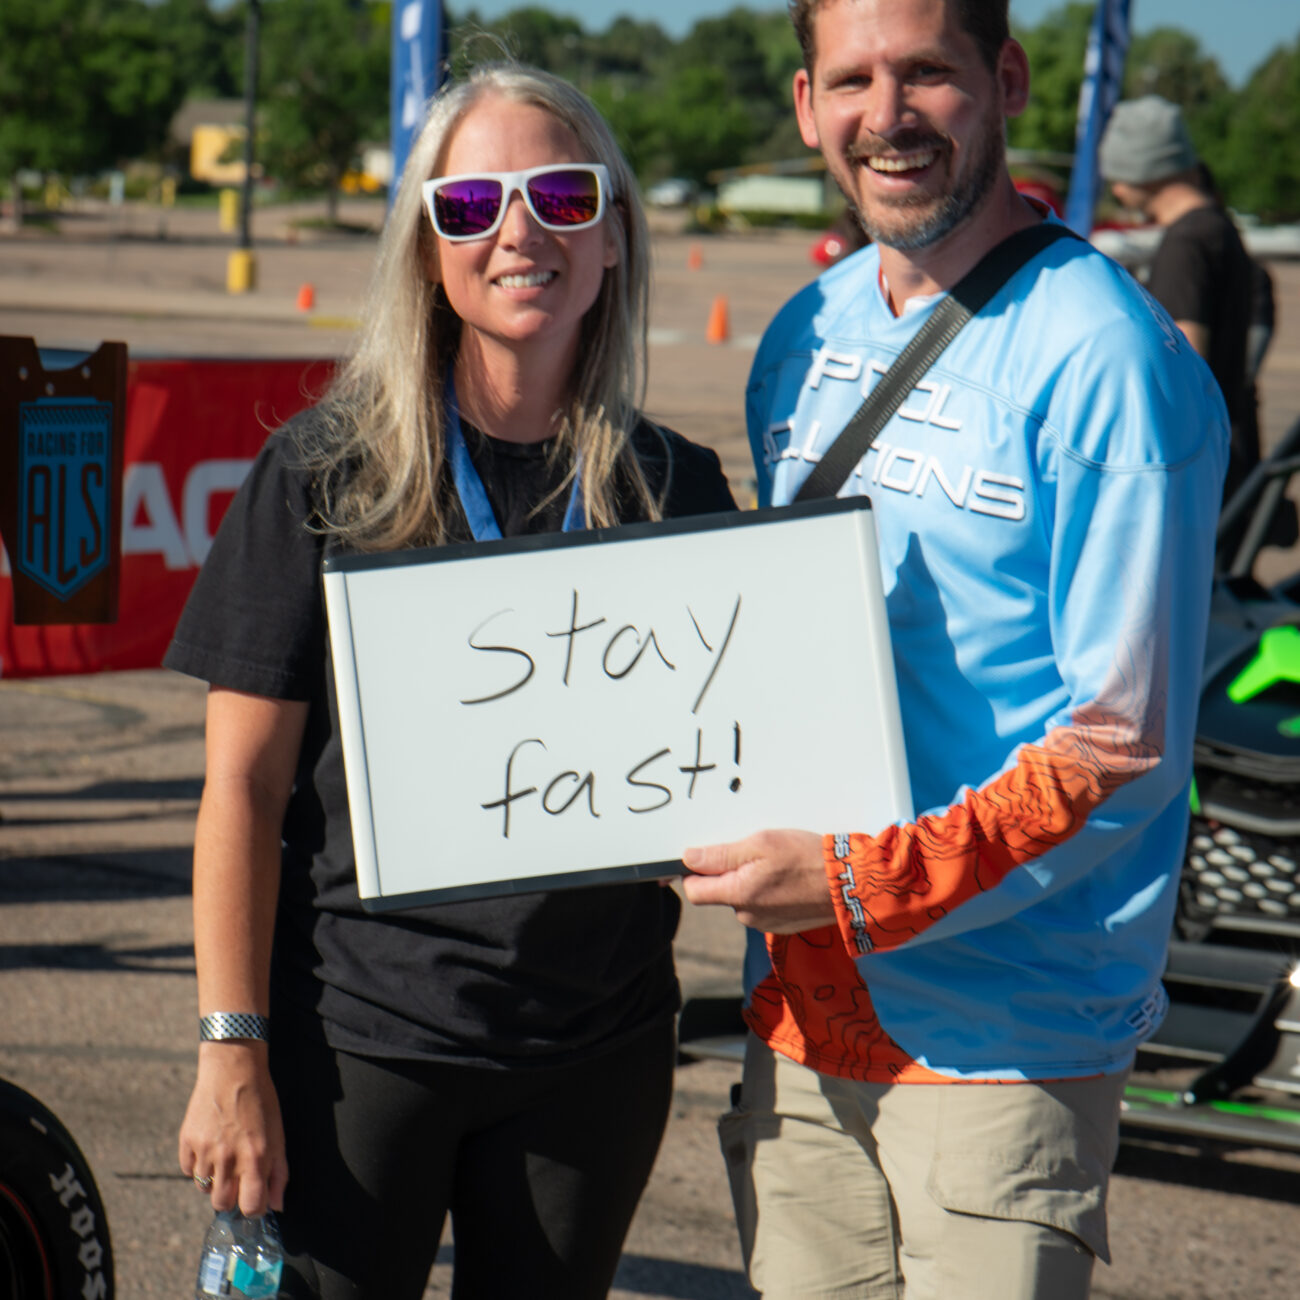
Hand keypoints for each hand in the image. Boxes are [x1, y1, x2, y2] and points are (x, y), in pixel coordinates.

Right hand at [179, 1041, 287, 1216]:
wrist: (233, 1068)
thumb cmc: (261, 1100)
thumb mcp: (278, 1133)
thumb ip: (279, 1172)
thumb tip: (277, 1205)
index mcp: (256, 1157)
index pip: (251, 1207)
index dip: (254, 1207)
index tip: (254, 1197)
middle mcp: (229, 1158)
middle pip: (222, 1205)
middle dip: (231, 1196)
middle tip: (238, 1175)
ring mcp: (205, 1150)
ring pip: (204, 1189)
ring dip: (214, 1178)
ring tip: (224, 1153)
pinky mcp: (187, 1141)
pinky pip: (188, 1170)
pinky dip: (197, 1164)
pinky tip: (209, 1144)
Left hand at [680, 829, 833, 932]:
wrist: (849, 884)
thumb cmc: (807, 859)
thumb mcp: (761, 844)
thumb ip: (721, 855)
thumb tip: (689, 858)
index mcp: (738, 895)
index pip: (694, 891)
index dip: (693, 872)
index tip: (702, 856)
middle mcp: (747, 916)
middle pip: (719, 893)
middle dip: (728, 872)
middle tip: (752, 851)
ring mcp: (765, 923)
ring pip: (742, 898)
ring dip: (750, 880)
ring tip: (775, 863)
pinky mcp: (781, 924)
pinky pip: (762, 905)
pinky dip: (767, 891)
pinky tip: (786, 877)